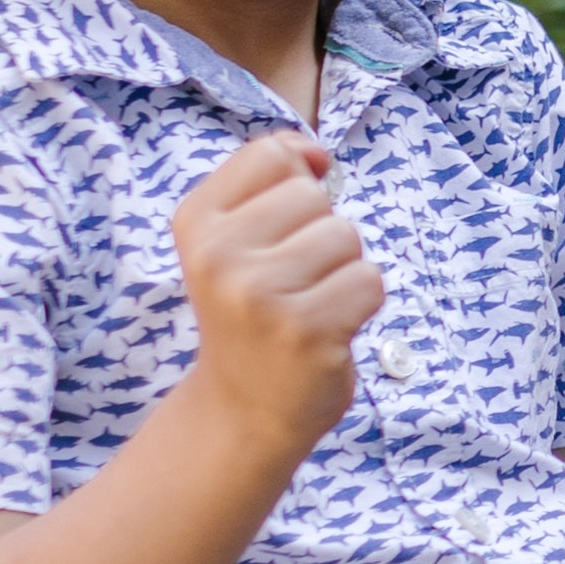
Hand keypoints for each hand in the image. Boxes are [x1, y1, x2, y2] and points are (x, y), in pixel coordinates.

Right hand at [172, 132, 380, 454]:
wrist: (244, 410)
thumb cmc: (253, 313)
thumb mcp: (237, 239)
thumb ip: (272, 180)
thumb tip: (317, 154)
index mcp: (195, 222)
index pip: (271, 154)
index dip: (296, 180)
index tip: (284, 227)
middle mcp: (218, 256)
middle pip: (313, 195)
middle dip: (319, 234)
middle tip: (292, 282)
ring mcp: (260, 295)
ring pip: (346, 236)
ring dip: (343, 270)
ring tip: (309, 305)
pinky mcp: (305, 330)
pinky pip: (369, 280)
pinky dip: (361, 304)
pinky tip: (328, 328)